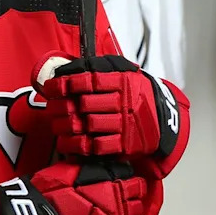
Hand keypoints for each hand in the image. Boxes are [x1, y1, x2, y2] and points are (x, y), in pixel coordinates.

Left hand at [32, 53, 190, 178]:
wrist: (163, 118)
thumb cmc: (135, 93)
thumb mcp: (122, 73)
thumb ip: (98, 68)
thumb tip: (67, 68)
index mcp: (122, 81)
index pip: (90, 81)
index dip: (67, 84)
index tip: (52, 87)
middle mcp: (124, 102)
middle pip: (86, 104)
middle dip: (63, 106)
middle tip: (52, 109)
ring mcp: (125, 124)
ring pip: (89, 124)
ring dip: (68, 126)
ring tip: (57, 125)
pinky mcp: (125, 144)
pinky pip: (97, 146)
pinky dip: (78, 146)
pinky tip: (66, 143)